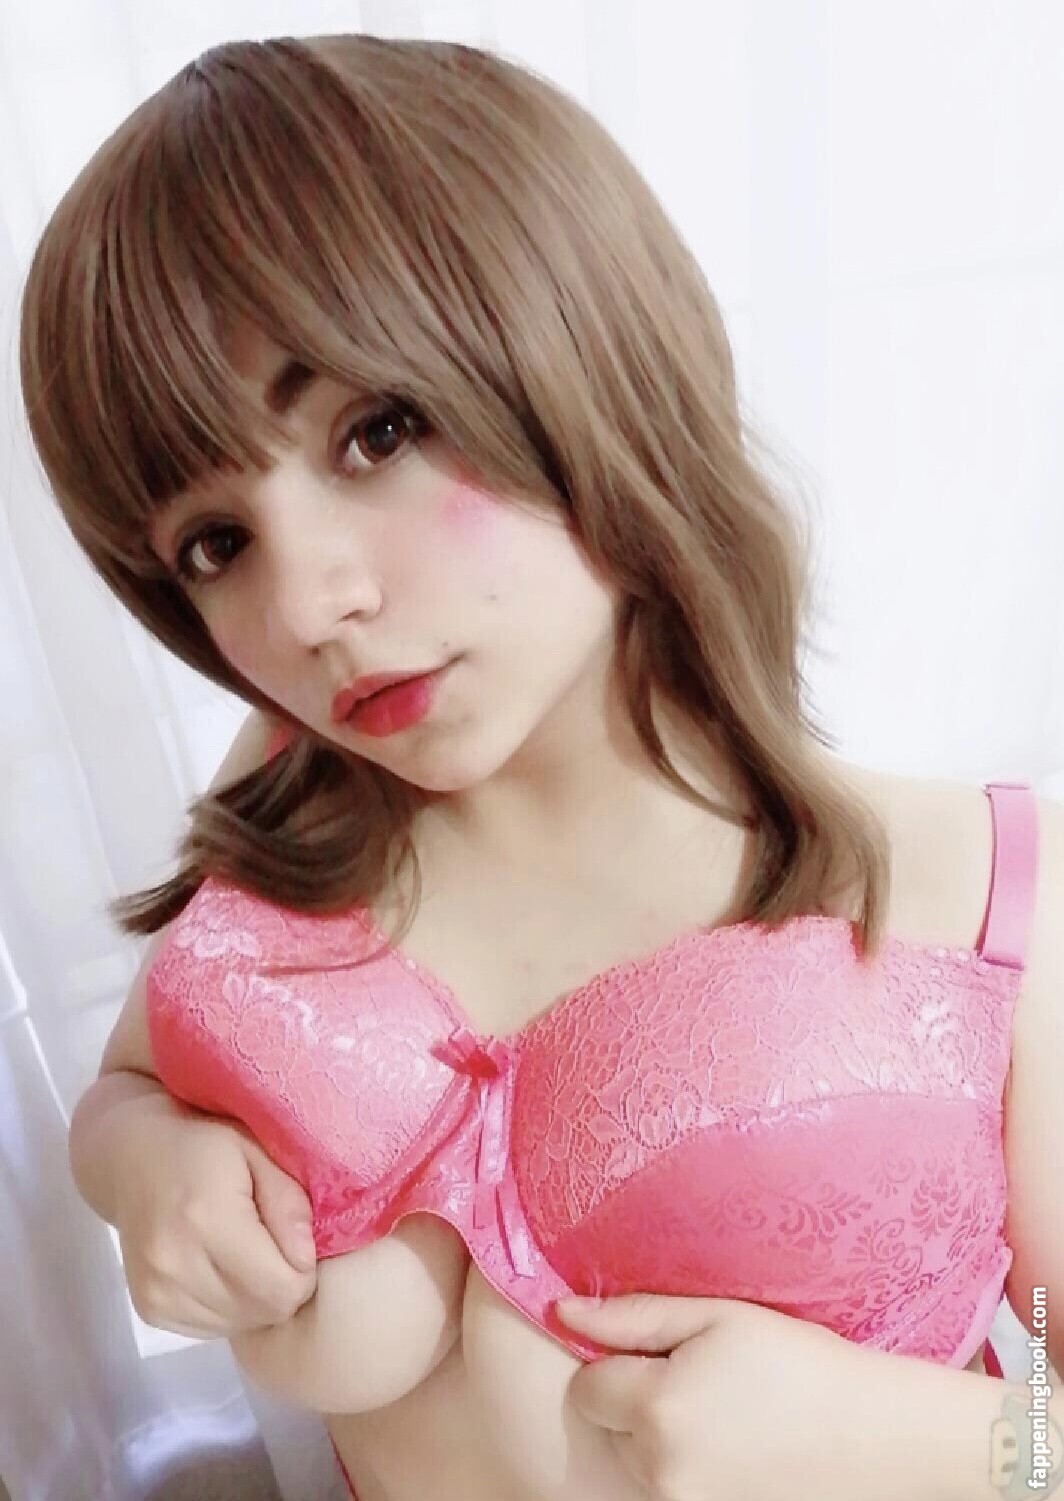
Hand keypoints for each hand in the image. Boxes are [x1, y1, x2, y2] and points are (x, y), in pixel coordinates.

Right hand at [115, 1107, 317, 1339]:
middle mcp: (176, 1264)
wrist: (133, 1161)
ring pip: (240, 1326)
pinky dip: (228, 1308)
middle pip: (264, 1312)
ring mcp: (157, 1294)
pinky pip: (213, 1330)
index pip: (281, 1288)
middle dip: (282, 1286)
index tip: (294, 1241)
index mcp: (207, 1219)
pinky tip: (218, 1270)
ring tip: (242, 1255)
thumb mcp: (256, 1153)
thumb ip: (287, 1202)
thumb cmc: (205, 1149)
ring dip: (254, 1300)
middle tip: (273, 1247)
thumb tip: (305, 1258)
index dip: (303, 1270)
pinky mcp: (149, 1310)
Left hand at [557, 1291, 883, 1500]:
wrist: (874, 1436)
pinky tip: (732, 1446)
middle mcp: (659, 1471)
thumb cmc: (797, 1363)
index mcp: (657, 1411)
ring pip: (637, 1461)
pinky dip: (686, 1466)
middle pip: (609, 1428)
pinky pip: (668, 1487)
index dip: (616, 1362)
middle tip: (697, 1380)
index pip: (586, 1387)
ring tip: (721, 1413)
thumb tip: (563, 1311)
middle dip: (635, 1402)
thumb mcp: (717, 1318)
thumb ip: (634, 1317)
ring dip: (659, 1437)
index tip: (662, 1354)